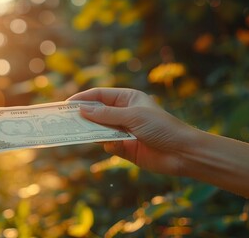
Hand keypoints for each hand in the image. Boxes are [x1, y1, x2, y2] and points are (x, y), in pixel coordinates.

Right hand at [67, 88, 197, 175]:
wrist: (182, 152)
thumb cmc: (161, 127)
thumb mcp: (132, 116)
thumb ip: (105, 115)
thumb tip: (82, 110)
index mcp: (128, 98)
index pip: (100, 96)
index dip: (83, 99)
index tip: (67, 104)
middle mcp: (124, 113)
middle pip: (97, 113)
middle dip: (84, 117)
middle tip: (65, 121)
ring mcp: (124, 131)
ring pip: (100, 130)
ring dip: (93, 132)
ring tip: (79, 133)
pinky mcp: (125, 148)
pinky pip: (109, 145)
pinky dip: (108, 145)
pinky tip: (112, 145)